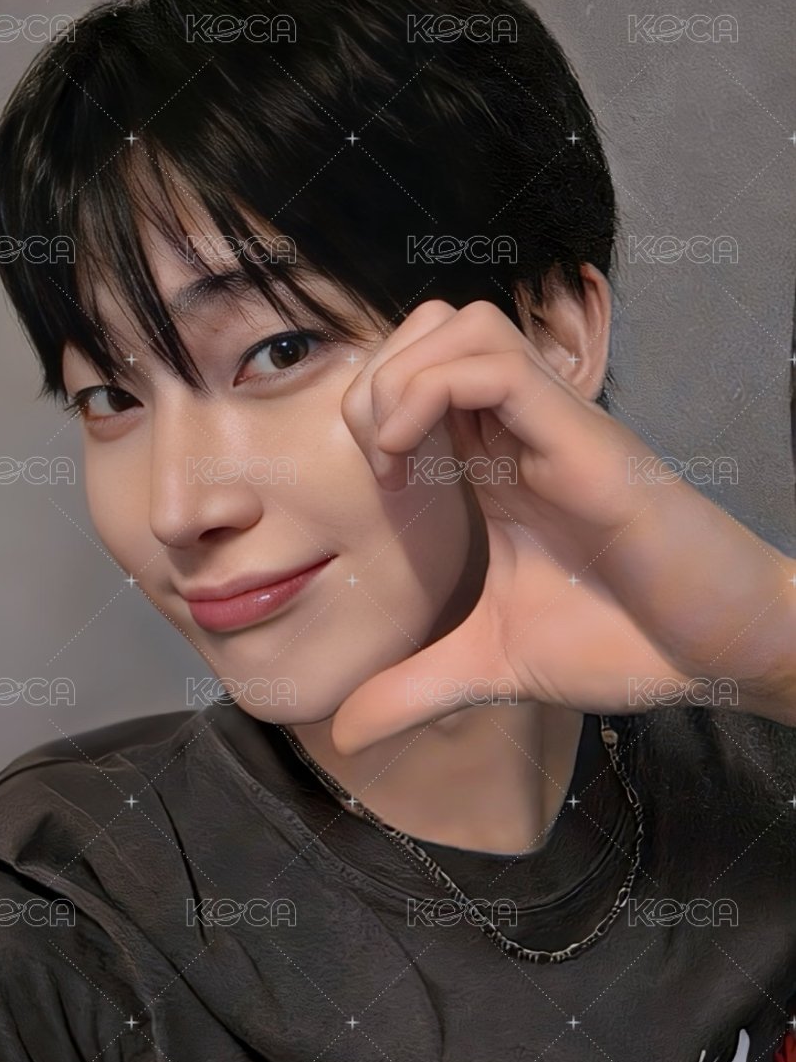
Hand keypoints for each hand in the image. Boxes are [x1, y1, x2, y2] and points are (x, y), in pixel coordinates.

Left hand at [331, 300, 795, 752]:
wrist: (717, 654)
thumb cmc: (623, 641)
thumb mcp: (492, 665)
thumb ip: (416, 688)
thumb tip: (345, 736)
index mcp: (496, 464)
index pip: (420, 377)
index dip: (373, 409)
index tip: (373, 486)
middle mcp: (520, 431)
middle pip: (435, 328)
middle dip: (378, 377)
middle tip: (377, 460)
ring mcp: (552, 427)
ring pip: (464, 326)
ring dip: (404, 376)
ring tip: (394, 457)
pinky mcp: (582, 440)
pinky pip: (498, 369)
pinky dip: (433, 392)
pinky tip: (414, 460)